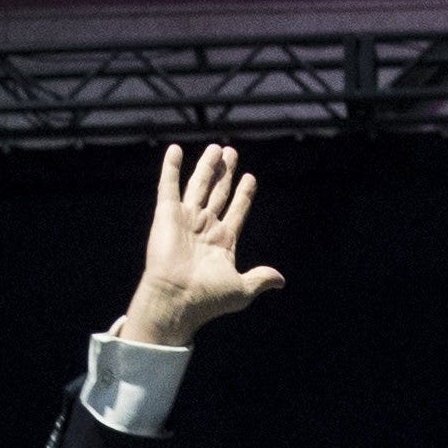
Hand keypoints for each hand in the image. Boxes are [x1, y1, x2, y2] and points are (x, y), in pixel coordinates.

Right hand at [119, 141, 284, 348]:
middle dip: (226, 174)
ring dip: (207, 166)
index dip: (244, 195)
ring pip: (199, 185)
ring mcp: (185, 220)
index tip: (250, 178)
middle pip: (218, 193)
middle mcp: (204, 228)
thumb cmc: (207, 299)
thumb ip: (260, 278)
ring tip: (216, 148)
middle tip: (231, 153)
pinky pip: (169, 186)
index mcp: (222, 242)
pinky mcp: (167, 215)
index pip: (236, 211)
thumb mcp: (241, 289)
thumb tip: (280, 280)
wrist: (176, 300)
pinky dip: (170, 168)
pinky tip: (175, 150)